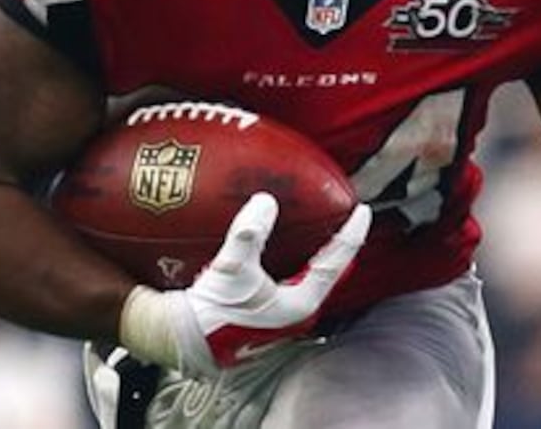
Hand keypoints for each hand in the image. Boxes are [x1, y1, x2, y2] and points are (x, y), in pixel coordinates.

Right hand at [119, 192, 371, 375]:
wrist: (178, 339)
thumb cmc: (210, 310)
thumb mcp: (233, 268)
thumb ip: (251, 233)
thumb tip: (267, 201)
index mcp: (300, 303)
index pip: (336, 262)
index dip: (351, 234)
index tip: (362, 210)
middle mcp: (296, 312)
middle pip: (330, 271)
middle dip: (339, 245)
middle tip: (346, 216)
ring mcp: (281, 315)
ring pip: (310, 276)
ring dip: (317, 253)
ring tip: (321, 227)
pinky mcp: (265, 313)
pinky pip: (291, 279)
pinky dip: (295, 259)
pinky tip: (283, 245)